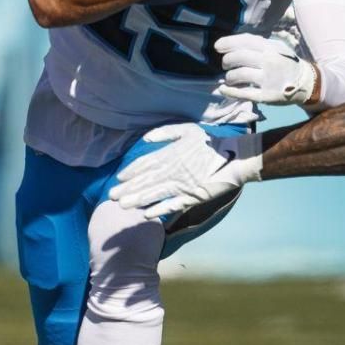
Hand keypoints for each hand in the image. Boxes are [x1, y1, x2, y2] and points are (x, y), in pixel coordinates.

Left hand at [109, 124, 261, 218]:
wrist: (232, 158)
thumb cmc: (209, 143)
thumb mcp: (187, 130)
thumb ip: (165, 133)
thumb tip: (146, 139)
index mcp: (170, 154)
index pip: (145, 164)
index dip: (131, 172)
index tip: (118, 178)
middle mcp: (172, 171)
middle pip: (145, 181)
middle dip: (127, 189)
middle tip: (111, 196)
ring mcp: (181, 185)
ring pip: (155, 194)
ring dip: (138, 200)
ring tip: (123, 206)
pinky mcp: (191, 197)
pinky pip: (173, 205)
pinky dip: (160, 209)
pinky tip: (147, 214)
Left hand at [216, 33, 318, 105]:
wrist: (306, 83)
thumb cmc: (286, 63)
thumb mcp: (277, 48)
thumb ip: (258, 45)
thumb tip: (231, 44)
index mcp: (271, 48)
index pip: (245, 41)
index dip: (228, 42)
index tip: (217, 46)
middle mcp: (269, 62)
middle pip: (239, 57)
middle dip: (227, 60)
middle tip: (225, 64)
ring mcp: (267, 79)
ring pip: (238, 75)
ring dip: (229, 76)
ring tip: (230, 78)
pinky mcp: (266, 95)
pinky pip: (243, 93)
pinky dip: (230, 91)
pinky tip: (224, 89)